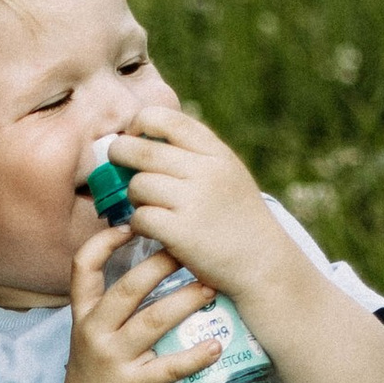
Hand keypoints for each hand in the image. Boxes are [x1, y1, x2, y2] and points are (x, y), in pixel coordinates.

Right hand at [63, 213, 216, 382]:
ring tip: (212, 288)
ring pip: (153, 322)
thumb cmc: (100, 372)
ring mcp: (113, 359)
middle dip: (161, 265)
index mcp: (84, 315)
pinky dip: (195, 356)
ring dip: (185, 301)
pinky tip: (215, 346)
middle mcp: (94, 332)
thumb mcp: (93, 333)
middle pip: (128, 289)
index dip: (103, 242)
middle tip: (191, 251)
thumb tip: (155, 263)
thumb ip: (112, 303)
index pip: (83, 267)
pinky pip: (169, 367)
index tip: (131, 225)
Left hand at [99, 107, 286, 307]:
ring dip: (133, 198)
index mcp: (216, 152)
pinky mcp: (182, 232)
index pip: (165, 118)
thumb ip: (195, 154)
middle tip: (119, 170)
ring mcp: (194, 201)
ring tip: (147, 207)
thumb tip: (143, 138)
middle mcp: (206, 171)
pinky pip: (140, 217)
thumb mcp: (228, 174)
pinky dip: (138, 225)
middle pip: (140, 150)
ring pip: (137, 185)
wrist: (264, 264)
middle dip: (120, 158)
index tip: (133, 140)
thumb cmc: (238, 220)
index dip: (138, 125)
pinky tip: (152, 230)